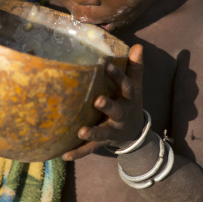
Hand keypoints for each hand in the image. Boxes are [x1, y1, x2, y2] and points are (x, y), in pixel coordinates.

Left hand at [62, 44, 144, 160]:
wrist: (134, 133)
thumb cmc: (130, 102)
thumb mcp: (135, 86)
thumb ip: (135, 67)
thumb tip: (138, 45)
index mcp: (128, 99)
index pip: (125, 85)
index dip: (116, 74)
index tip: (105, 63)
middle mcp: (121, 115)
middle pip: (116, 110)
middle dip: (108, 106)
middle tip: (97, 100)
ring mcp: (112, 130)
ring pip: (102, 132)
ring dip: (92, 133)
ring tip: (81, 132)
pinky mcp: (103, 142)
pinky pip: (90, 149)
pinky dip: (78, 153)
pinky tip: (64, 155)